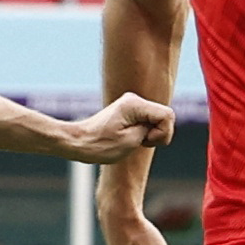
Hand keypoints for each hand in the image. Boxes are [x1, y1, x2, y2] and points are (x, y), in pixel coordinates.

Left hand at [60, 93, 174, 162]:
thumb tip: (160, 122)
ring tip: (132, 141)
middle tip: (139, 142)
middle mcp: (134, 99)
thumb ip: (153, 130)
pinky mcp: (129, 111)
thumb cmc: (100, 145)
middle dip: (158, 134)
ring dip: (151, 134)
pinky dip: (145, 132)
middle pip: (165, 116)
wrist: (77, 142)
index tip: (144, 141)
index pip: (167, 115)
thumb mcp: (132, 141)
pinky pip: (150, 121)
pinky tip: (131, 138)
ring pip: (159, 120)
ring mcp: (131, 104)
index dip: (162, 133)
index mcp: (134, 104)